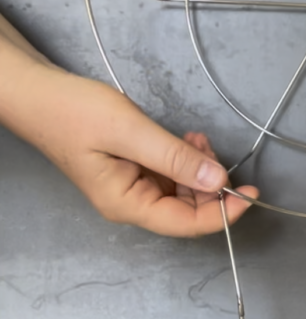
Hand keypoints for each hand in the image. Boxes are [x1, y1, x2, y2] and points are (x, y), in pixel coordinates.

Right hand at [0, 16, 257, 236]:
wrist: (40, 95)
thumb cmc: (75, 114)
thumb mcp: (130, 132)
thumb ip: (175, 158)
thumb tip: (218, 181)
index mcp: (127, 204)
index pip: (186, 223)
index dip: (224, 213)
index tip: (252, 193)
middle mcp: (132, 202)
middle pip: (187, 208)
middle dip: (211, 183)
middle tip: (212, 147)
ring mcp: (132, 185)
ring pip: (182, 188)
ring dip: (198, 166)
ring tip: (197, 137)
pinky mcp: (133, 168)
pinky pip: (170, 172)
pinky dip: (185, 157)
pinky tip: (188, 137)